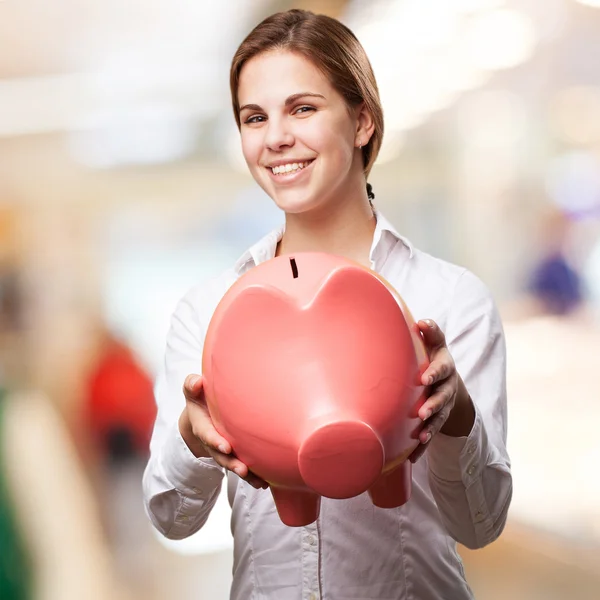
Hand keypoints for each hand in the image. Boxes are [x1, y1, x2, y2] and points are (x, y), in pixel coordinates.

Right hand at [179, 374, 267, 489]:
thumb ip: (192, 386)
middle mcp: (213, 441)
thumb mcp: (192, 391)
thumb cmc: (200, 398)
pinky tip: (265, 483)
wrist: (201, 414)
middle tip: (242, 470)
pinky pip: (244, 466)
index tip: (226, 447)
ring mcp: (224, 450)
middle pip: (221, 456)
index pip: (207, 435)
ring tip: (258, 482)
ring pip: (233, 464)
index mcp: (202, 426)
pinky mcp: (235, 453)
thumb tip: (197, 382)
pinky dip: (254, 476)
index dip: (215, 441)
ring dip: (244, 473)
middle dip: (231, 463)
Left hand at [409, 319, 467, 463]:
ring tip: (421, 436)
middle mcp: (446, 388)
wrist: (448, 381)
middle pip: (442, 397)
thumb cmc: (434, 357)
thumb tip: (421, 322)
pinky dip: (421, 447)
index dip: (435, 373)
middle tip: (422, 412)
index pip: (442, 369)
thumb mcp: (436, 344)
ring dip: (430, 428)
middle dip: (433, 405)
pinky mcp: (435, 421)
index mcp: (445, 368)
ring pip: (438, 419)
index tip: (424, 378)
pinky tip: (412, 458)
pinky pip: (430, 435)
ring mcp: (442, 406)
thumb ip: (431, 332)